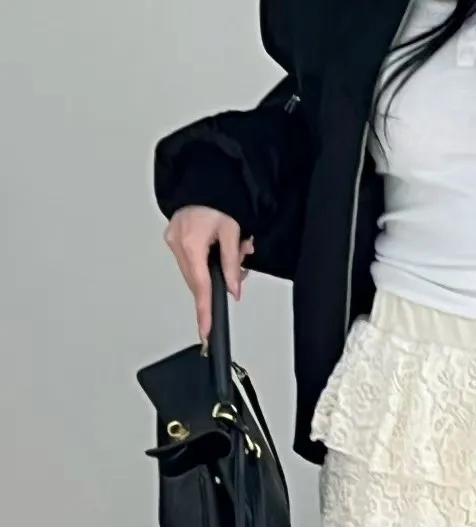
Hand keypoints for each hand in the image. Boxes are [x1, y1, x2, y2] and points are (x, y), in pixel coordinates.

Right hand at [164, 207, 254, 340]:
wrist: (204, 181)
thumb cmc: (217, 199)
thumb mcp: (232, 231)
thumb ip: (232, 264)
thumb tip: (233, 291)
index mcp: (191, 242)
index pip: (200, 286)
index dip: (205, 312)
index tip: (205, 332)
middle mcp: (177, 243)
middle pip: (198, 282)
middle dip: (218, 283)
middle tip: (237, 271)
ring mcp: (172, 241)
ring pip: (195, 274)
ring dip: (213, 272)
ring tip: (231, 252)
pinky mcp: (173, 239)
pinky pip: (191, 262)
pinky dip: (205, 264)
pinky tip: (216, 251)